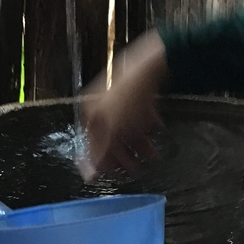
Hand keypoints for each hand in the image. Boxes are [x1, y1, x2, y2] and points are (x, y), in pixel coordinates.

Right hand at [79, 30, 168, 179]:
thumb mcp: (111, 130)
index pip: (93, 145)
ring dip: (139, 145)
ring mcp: (120, 102)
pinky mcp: (137, 96)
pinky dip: (147, 128)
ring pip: (127, 129)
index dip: (104, 162)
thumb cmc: (126, 99)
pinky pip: (140, 118)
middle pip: (111, 139)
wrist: (148, 68)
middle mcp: (102, 109)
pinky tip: (155, 132)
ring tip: (152, 156)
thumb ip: (101, 152)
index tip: (116, 175)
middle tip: (137, 170)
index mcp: (91, 115)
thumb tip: (88, 175)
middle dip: (125, 155)